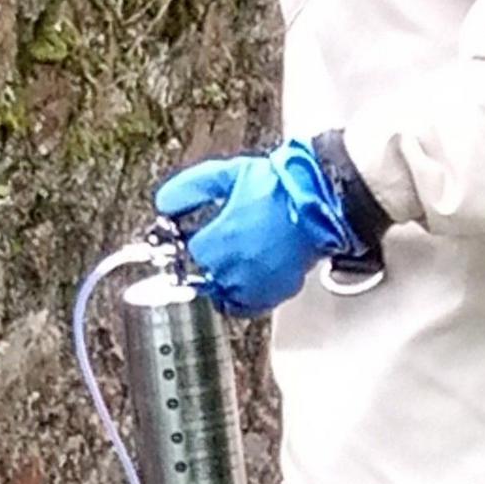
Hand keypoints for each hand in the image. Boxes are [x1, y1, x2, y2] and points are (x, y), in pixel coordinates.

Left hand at [153, 138, 357, 315]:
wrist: (321, 200)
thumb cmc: (278, 185)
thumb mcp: (225, 175)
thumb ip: (189, 188)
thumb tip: (162, 204)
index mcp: (222, 238)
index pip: (190, 253)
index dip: (190, 242)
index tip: (195, 234)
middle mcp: (237, 267)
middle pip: (204, 276)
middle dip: (206, 261)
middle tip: (218, 244)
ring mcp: (258, 283)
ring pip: (223, 294)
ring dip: (222, 280)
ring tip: (233, 259)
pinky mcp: (277, 292)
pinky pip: (247, 308)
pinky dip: (241, 298)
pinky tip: (243, 281)